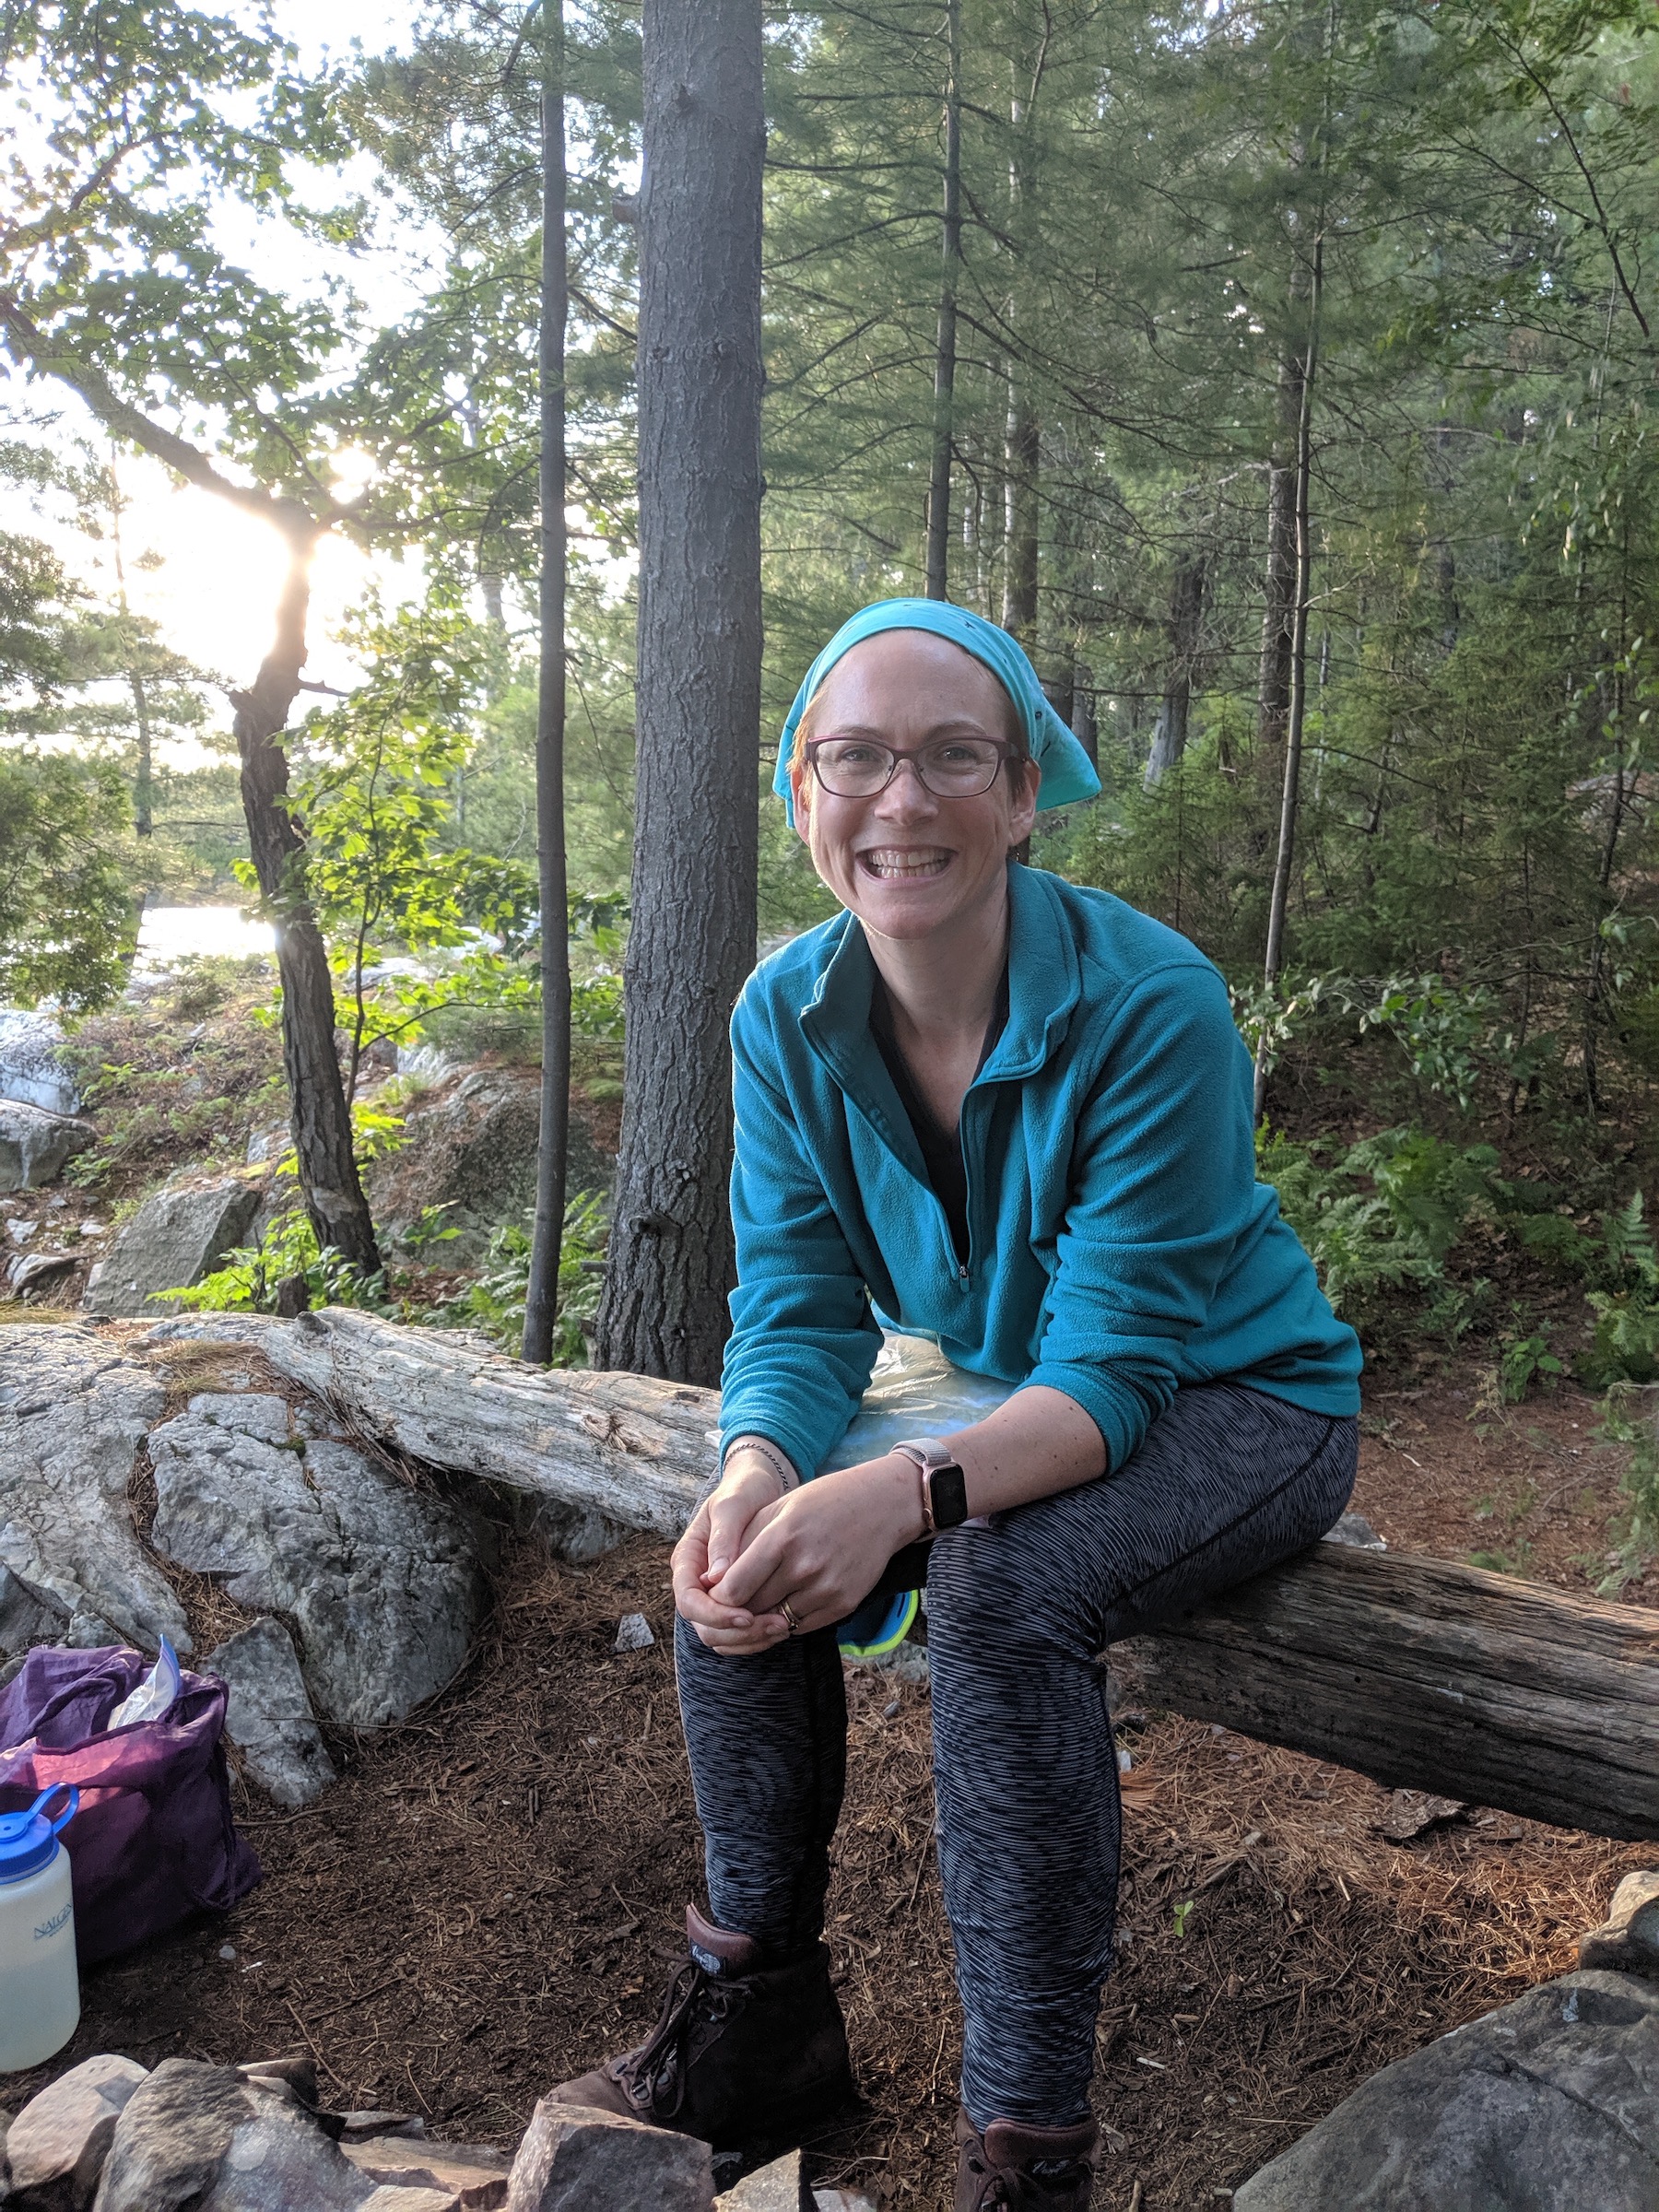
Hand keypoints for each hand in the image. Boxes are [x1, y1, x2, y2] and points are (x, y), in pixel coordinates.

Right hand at [672, 1456, 792, 1654]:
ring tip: (785, 1626)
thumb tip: (715, 1577)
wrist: (760, 1488)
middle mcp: (697, 1582)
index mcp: (688, 1560)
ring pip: (722, 1636)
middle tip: (777, 1625)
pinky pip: (739, 1632)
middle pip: (704, 1627)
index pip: (688, 1601)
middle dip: (737, 1633)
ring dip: (751, 1639)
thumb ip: (723, 1537)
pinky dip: (758, 1636)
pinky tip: (785, 1624)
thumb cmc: (744, 1491)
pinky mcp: (737, 1601)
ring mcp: (715, 1594)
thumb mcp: (733, 1505)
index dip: (714, 1614)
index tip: (746, 1615)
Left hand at [706, 1454, 923, 1636]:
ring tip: (755, 1605)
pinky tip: (782, 1604)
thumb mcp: (778, 1508)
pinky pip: (801, 1627)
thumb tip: (708, 1581)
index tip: (714, 1595)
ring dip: (761, 1618)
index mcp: (783, 1537)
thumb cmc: (822, 1501)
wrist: (882, 1505)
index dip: (717, 1598)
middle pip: (752, 1609)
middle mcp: (805, 1566)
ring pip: (775, 1622)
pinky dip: (786, 1620)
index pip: (734, 1588)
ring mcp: (827, 1588)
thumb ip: (743, 1543)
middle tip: (726, 1607)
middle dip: (735, 1611)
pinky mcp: (844, 1604)